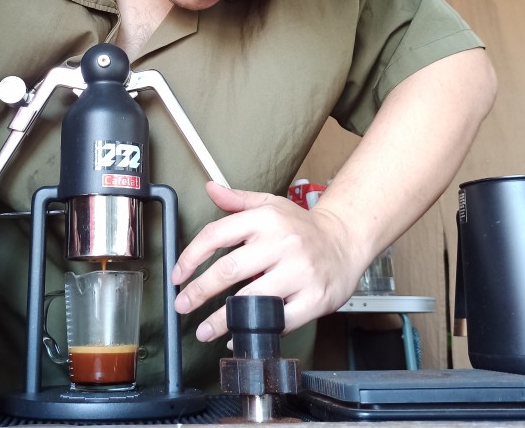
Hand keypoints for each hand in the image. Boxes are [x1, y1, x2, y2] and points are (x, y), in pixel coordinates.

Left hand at [171, 182, 362, 342]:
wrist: (346, 241)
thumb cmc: (303, 227)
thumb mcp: (270, 205)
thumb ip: (237, 200)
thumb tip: (210, 189)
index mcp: (266, 219)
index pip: (217, 235)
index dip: (191, 257)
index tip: (178, 275)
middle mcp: (282, 243)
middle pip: (229, 269)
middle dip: (199, 291)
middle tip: (182, 305)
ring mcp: (299, 273)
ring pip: (251, 300)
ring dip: (221, 319)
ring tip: (203, 330)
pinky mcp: (314, 299)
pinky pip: (278, 322)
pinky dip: (255, 331)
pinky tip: (238, 336)